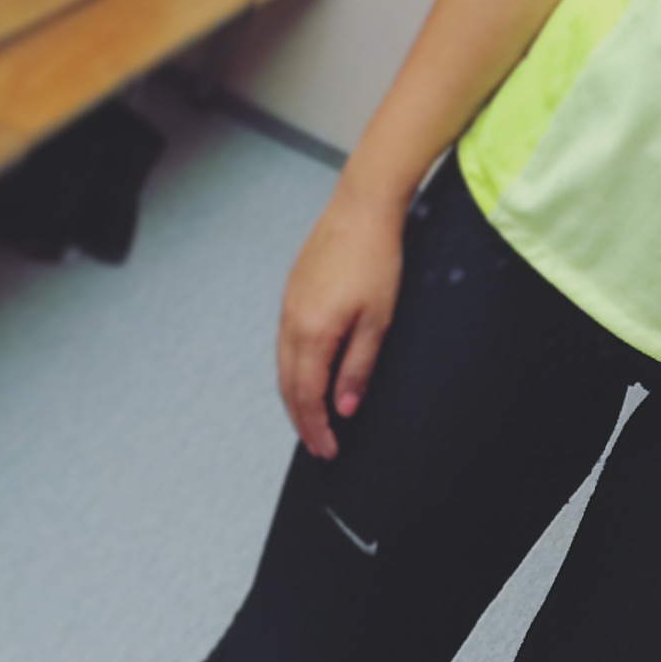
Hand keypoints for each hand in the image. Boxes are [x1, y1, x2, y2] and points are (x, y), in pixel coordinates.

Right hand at [276, 177, 407, 458]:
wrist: (360, 210)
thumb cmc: (376, 262)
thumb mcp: (377, 321)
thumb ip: (357, 368)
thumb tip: (343, 408)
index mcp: (312, 335)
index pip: (308, 397)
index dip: (317, 428)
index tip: (329, 451)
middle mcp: (291, 325)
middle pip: (289, 387)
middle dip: (303, 422)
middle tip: (320, 447)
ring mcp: (287, 308)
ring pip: (283, 367)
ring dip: (295, 399)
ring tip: (312, 420)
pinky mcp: (291, 295)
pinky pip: (284, 346)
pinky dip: (293, 372)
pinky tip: (307, 377)